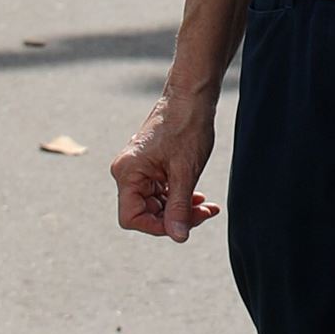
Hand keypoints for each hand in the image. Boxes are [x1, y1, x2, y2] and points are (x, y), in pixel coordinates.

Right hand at [112, 92, 221, 241]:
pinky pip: (160, 191)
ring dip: (180, 208)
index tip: (184, 226)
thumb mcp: (185, 173)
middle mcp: (127, 172)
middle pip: (145, 212)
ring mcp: (138, 169)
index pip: (132, 218)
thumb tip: (178, 237)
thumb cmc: (187, 127)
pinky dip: (179, 196)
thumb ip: (178, 207)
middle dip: (175, 217)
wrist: (192, 96)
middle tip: (205, 212)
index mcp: (127, 173)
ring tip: (207, 205)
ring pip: (155, 203)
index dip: (158, 227)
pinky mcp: (150, 165)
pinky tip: (199, 197)